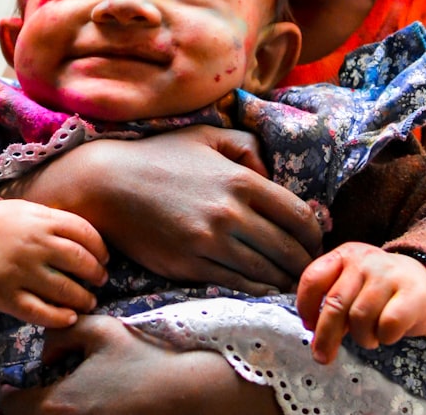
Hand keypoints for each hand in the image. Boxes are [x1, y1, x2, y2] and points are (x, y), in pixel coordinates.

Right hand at [0, 199, 108, 326]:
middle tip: (101, 280)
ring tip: (89, 301)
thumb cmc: (0, 223)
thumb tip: (89, 238)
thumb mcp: (29, 210)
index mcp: (43, 221)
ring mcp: (20, 272)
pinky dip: (59, 317)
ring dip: (83, 298)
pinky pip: (39, 312)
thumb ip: (56, 221)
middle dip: (96, 273)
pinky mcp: (6, 297)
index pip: (85, 233)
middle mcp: (35, 245)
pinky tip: (70, 317)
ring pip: (64, 290)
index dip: (100, 248)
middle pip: (79, 261)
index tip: (105, 258)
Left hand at [0, 316, 278, 414]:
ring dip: (49, 413)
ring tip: (64, 399)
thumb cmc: (142, 360)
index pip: (10, 407)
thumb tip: (47, 351)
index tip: (17, 384)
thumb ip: (64, 332)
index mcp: (58, 405)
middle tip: (39, 392)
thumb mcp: (101, 331)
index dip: (11, 392)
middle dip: (28, 407)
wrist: (185, 393)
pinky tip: (86, 407)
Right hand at [8, 126, 321, 293]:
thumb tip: (272, 173)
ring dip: (285, 279)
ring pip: (266, 272)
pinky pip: (238, 284)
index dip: (315, 234)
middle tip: (310, 266)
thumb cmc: (160, 157)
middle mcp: (231, 214)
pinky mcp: (191, 266)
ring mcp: (211, 243)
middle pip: (288, 249)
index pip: (299, 215)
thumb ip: (248, 146)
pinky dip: (258, 288)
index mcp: (240, 180)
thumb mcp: (208, 136)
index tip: (316, 240)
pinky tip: (264, 286)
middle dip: (305, 262)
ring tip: (291, 280)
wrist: (109, 185)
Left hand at [295, 244, 425, 363]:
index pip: (314, 278)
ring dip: (361, 337)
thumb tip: (313, 330)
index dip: (306, 306)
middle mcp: (364, 261)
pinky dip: (384, 337)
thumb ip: (333, 299)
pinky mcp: (412, 294)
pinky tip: (388, 334)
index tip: (308, 326)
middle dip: (325, 335)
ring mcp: (388, 275)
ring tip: (369, 337)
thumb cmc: (382, 289)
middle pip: (335, 303)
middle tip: (322, 356)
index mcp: (344, 255)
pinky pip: (388, 325)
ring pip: (360, 317)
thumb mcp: (354, 282)